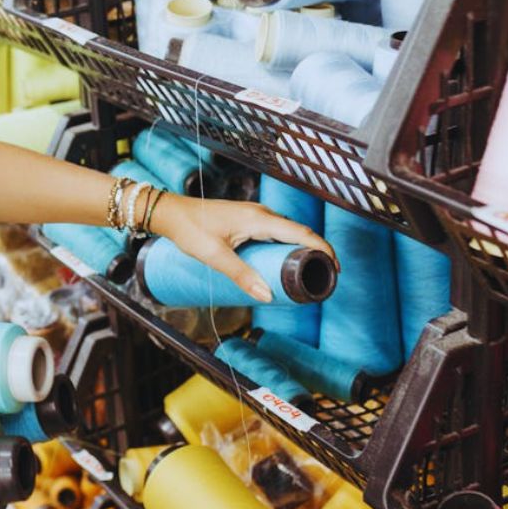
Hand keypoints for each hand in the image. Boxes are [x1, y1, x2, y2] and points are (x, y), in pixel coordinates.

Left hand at [149, 194, 337, 302]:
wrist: (171, 213)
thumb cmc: (190, 230)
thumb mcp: (216, 256)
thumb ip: (241, 276)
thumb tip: (267, 295)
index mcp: (259, 219)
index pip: (302, 232)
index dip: (323, 249)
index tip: (336, 267)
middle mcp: (261, 213)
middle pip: (298, 232)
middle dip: (315, 252)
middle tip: (324, 276)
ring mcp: (254, 214)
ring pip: (286, 232)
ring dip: (300, 249)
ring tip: (307, 271)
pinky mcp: (247, 219)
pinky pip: (274, 231)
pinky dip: (285, 245)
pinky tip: (283, 261)